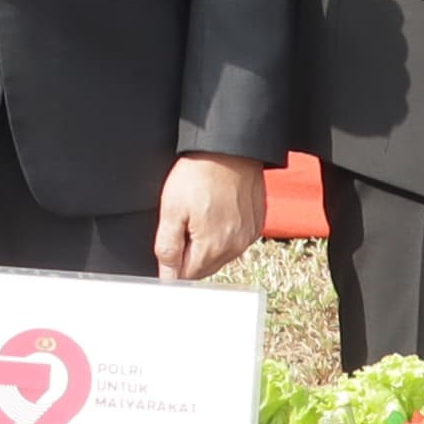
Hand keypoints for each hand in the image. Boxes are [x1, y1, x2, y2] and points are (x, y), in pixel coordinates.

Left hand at [152, 152, 264, 281]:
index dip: (174, 260)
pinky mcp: (256, 223)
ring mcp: (248, 235)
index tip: (172, 238)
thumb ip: (167, 248)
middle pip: (204, 268)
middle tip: (185, 220)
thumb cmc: (199, 172)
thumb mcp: (171, 209)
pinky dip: (225, 231)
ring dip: (208, 243)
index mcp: (212, 247)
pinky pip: (236, 239)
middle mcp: (235, 246)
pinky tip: (218, 210)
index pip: (186, 276)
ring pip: (221, 254)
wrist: (229, 147)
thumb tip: (166, 277)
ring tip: (202, 211)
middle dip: (191, 252)